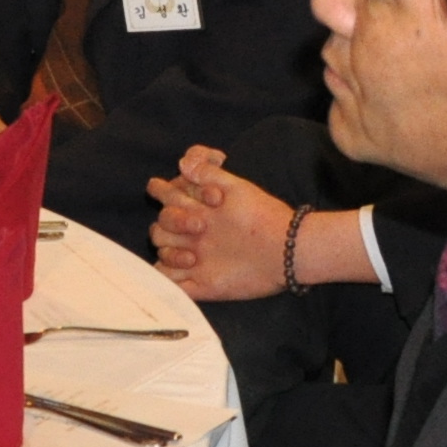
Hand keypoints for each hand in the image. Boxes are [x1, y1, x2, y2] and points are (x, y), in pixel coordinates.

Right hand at [150, 146, 292, 300]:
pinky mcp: (202, 283)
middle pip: (160, 227)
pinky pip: (171, 282)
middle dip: (174, 222)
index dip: (170, 194)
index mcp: (196, 209)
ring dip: (171, 251)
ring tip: (193, 256)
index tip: (210, 198)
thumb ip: (208, 173)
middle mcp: (191, 234)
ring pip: (161, 253)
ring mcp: (194, 259)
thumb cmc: (263, 215)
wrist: (286, 250)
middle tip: (201, 224)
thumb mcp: (238, 188)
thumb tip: (182, 162)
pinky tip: (191, 267)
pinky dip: (170, 278)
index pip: (166, 199)